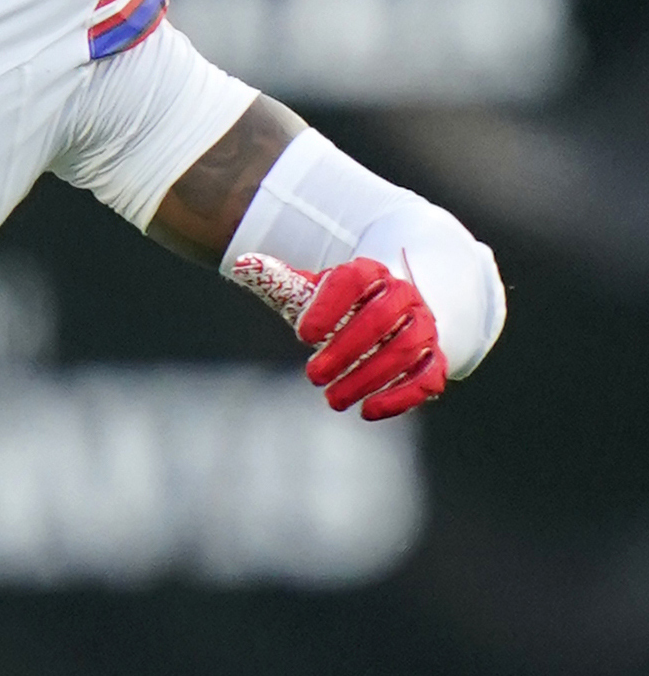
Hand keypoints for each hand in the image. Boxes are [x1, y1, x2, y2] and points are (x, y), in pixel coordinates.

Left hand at [231, 254, 445, 419]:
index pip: (353, 280)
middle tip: (312, 376)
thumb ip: (279, 281)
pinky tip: (368, 411)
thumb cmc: (339, 306)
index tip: (302, 335)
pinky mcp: (434, 359)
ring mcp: (423, 327)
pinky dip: (401, 397)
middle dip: (345, 350)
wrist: (388, 318)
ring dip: (367, 378)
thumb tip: (242, 264)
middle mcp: (403, 295)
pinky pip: (427, 378)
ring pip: (403, 351)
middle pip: (380, 319)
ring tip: (332, 399)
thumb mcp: (310, 291)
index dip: (328, 306)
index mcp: (369, 273)